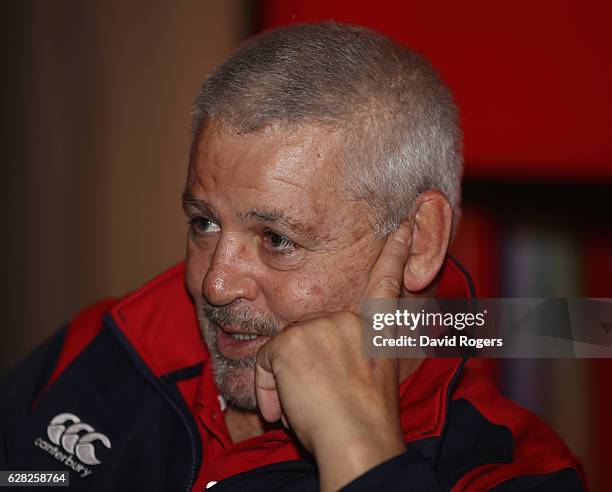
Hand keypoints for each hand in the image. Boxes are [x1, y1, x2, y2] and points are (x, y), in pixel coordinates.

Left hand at [255, 222, 411, 490]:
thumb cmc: (367, 422)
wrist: (357, 442)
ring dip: (286, 382)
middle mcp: (350, 321)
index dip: (398, 253)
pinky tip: (285, 409)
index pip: (387, 283)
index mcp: (376, 331)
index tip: (406, 225)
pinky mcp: (291, 339)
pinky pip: (264, 363)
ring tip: (305, 409)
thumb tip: (348, 342)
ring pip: (284, 349)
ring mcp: (320, 326)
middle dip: (301, 367)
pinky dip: (267, 389)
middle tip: (318, 399)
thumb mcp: (373, 378)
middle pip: (309, 333)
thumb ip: (362, 352)